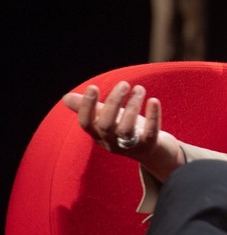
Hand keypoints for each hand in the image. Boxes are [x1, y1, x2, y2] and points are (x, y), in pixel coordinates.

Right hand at [62, 82, 184, 180]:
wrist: (154, 151)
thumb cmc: (127, 130)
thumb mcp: (107, 118)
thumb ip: (90, 108)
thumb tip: (65, 97)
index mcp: (99, 134)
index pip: (86, 123)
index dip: (86, 106)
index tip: (93, 86)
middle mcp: (111, 142)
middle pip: (106, 125)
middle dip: (113, 103)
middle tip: (124, 84)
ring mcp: (130, 146)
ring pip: (126, 129)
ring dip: (132, 106)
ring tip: (139, 89)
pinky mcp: (149, 145)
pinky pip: (150, 132)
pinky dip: (152, 117)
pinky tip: (153, 101)